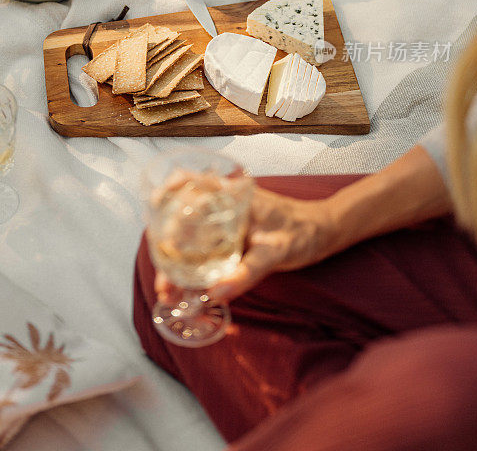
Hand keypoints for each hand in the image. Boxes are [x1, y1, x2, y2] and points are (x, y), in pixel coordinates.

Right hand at [155, 186, 337, 304]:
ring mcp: (225, 219)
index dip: (168, 193)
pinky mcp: (229, 235)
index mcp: (233, 194)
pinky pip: (201, 246)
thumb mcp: (277, 252)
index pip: (192, 184)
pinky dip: (189, 265)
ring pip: (189, 234)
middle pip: (182, 216)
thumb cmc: (302, 233)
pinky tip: (185, 285)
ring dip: (174, 261)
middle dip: (165, 247)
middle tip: (164, 284)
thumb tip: (215, 293)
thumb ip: (247, 271)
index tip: (153, 208)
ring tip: (169, 292)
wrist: (323, 232)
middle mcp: (224, 203)